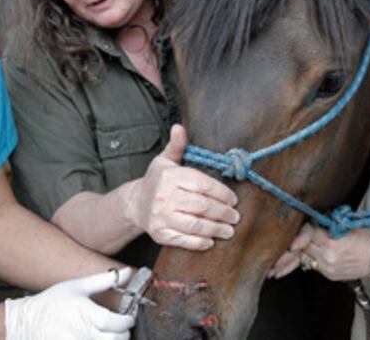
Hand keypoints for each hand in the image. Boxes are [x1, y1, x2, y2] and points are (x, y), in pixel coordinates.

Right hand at [4, 268, 134, 339]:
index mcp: (84, 312)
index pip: (115, 323)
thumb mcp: (77, 286)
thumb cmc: (52, 303)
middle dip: (122, 334)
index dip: (127, 321)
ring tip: (107, 334)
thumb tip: (127, 272)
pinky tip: (94, 338)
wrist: (26, 322)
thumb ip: (104, 280)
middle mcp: (80, 332)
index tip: (128, 318)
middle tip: (118, 328)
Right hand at [125, 124, 239, 249]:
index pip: (201, 184)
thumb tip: (179, 127)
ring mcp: (161, 217)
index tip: (233, 199)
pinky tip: (211, 241)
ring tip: (229, 230)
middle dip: (222, 212)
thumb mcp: (164, 160)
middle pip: (201, 206)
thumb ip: (177, 146)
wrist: (135, 204)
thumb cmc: (156, 181)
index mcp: (169, 177)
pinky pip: (183, 240)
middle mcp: (164, 197)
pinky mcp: (160, 234)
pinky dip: (199, 242)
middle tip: (235, 216)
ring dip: (215, 229)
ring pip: (194, 224)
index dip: (221, 193)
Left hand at [268, 223, 369, 280]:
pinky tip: (283, 271)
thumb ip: (325, 224)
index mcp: (331, 240)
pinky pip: (310, 266)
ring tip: (270, 270)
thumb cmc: (366, 237)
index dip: (298, 235)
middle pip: (300, 249)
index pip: (307, 233)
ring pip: (301, 260)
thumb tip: (307, 219)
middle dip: (285, 250)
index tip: (289, 240)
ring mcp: (327, 266)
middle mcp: (327, 255)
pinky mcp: (329, 274)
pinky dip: (299, 265)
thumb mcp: (346, 224)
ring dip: (286, 263)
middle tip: (267, 257)